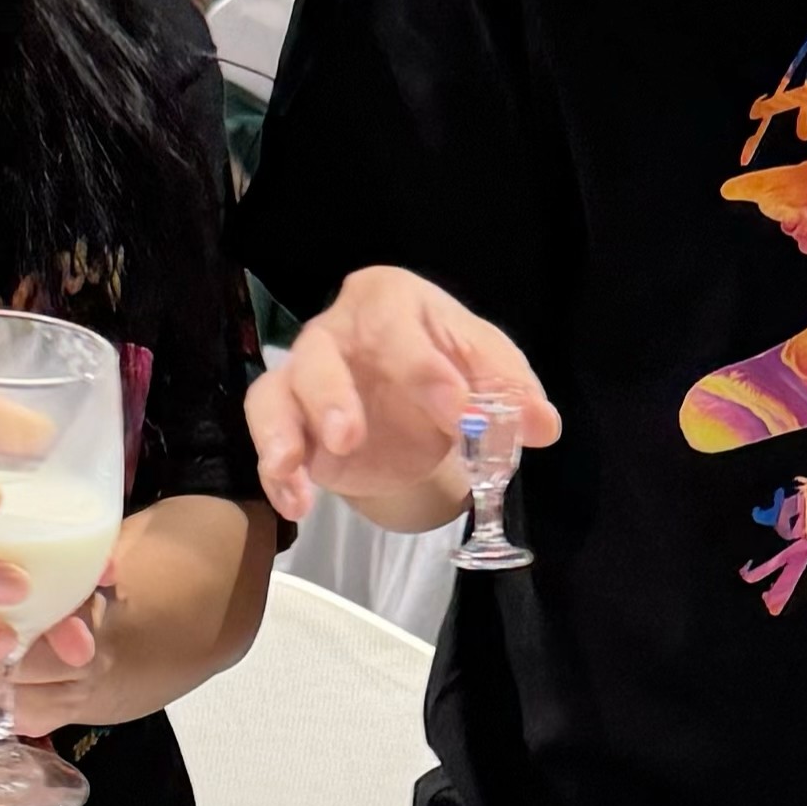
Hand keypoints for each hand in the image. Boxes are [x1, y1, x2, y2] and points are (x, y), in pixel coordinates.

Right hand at [244, 267, 555, 524]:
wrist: (416, 396)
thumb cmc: (450, 364)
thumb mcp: (489, 370)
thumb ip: (513, 393)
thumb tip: (541, 425)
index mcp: (390, 301)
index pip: (399, 328)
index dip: (425, 370)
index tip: (457, 412)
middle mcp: (337, 330)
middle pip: (320, 352)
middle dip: (331, 396)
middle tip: (351, 437)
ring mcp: (304, 374)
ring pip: (274, 391)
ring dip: (283, 433)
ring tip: (296, 471)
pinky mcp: (288, 419)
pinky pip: (266, 437)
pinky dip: (275, 471)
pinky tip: (298, 504)